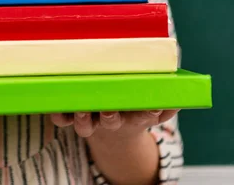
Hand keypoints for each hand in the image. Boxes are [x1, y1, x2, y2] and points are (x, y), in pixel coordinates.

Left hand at [50, 110, 178, 140]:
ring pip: (85, 124)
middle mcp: (110, 121)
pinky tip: (56, 105)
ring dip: (82, 118)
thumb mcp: (153, 111)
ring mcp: (90, 121)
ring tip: (81, 109)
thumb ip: (166, 107)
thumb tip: (178, 99)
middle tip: (110, 109)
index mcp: (133, 118)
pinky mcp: (71, 118)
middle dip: (110, 117)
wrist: (111, 134)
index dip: (148, 114)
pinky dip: (58, 114)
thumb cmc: (132, 112)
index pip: (144, 117)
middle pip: (111, 122)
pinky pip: (62, 119)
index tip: (152, 107)